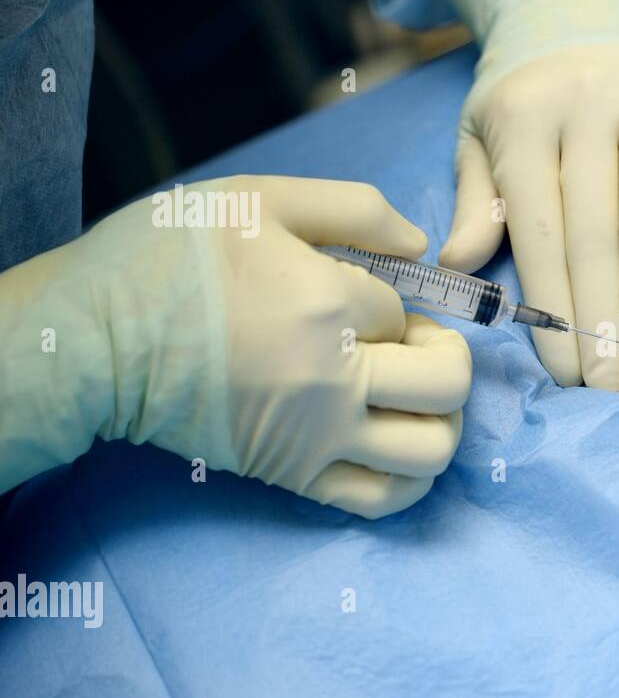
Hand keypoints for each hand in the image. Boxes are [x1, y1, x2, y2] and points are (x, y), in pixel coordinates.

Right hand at [0, 176, 470, 517]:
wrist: (91, 340)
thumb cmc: (166, 259)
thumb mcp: (258, 197)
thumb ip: (352, 208)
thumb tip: (420, 244)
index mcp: (327, 304)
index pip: (404, 310)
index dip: (393, 300)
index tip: (356, 296)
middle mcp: (333, 378)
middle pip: (448, 383)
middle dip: (446, 356)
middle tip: (411, 344)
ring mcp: (316, 436)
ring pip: (431, 451)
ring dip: (443, 421)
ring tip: (412, 399)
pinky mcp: (293, 477)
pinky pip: (382, 500)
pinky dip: (410, 480)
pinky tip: (396, 446)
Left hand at [439, 40, 618, 389]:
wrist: (579, 4)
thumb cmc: (524, 89)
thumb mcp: (480, 131)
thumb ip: (475, 198)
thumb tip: (456, 267)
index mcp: (525, 119)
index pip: (541, 234)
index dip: (555, 312)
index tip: (566, 375)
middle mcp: (588, 108)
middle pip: (601, 236)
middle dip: (607, 321)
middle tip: (613, 385)